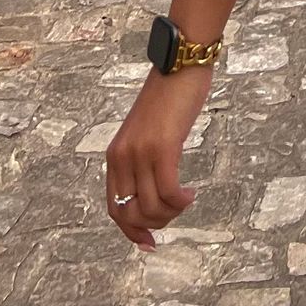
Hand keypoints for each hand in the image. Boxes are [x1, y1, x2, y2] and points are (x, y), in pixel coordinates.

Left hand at [104, 65, 212, 247]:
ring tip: (186, 199)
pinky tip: (191, 193)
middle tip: (176, 210)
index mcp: (115, 155)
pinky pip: (168, 191)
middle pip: (132, 213)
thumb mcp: (146, 133)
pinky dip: (181, 201)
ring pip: (151, 206)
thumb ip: (142, 160)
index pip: (114, 208)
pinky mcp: (162, 147)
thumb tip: (151, 194)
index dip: (131, 231)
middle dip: (156, 222)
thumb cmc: (169, 96)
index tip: (150, 242)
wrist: (179, 63)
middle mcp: (122, 157)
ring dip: (172, 212)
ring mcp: (141, 153)